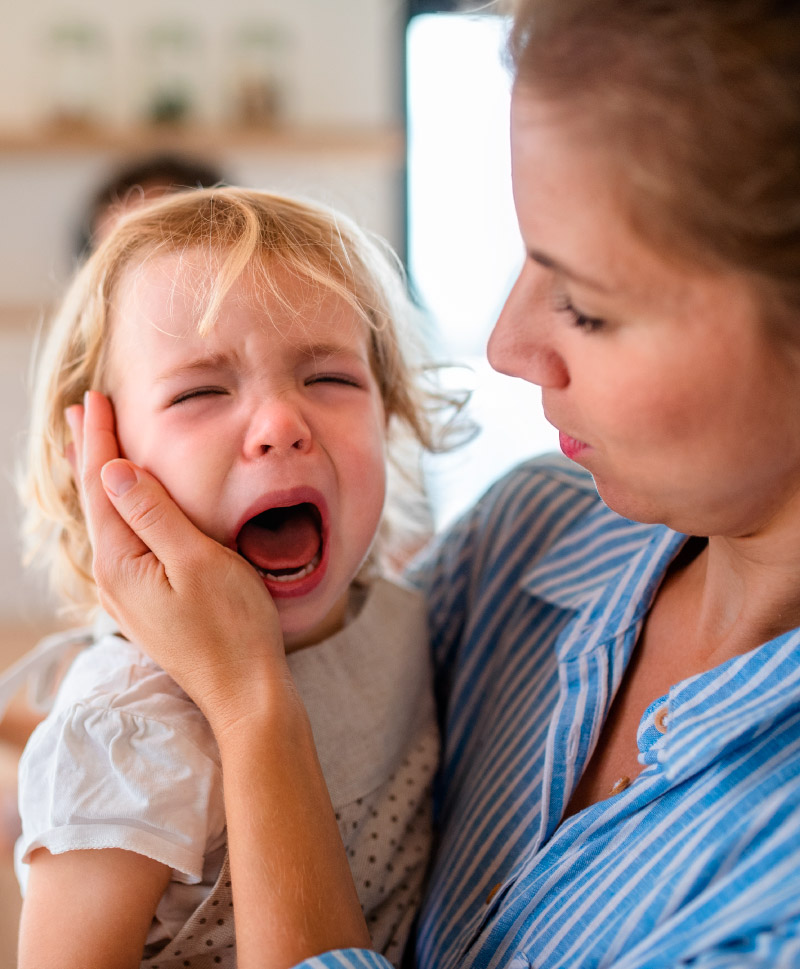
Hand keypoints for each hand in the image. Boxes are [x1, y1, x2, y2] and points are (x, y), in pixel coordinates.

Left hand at [68, 392, 288, 733]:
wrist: (245, 692)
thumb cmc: (232, 626)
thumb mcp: (198, 561)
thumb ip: (155, 514)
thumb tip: (114, 469)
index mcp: (122, 562)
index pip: (103, 485)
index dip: (99, 439)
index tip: (94, 399)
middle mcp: (115, 579)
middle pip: (97, 502)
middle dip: (90, 453)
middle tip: (80, 411)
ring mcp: (129, 594)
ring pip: (108, 522)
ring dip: (101, 479)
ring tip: (90, 448)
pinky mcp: (148, 604)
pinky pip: (122, 542)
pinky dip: (119, 510)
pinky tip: (122, 507)